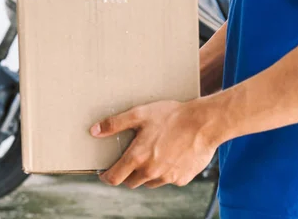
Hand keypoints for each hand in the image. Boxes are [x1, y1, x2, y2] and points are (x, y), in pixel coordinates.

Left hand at [90, 100, 217, 188]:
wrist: (204, 123)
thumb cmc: (171, 116)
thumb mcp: (139, 114)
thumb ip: (114, 124)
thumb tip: (94, 131)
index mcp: (137, 158)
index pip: (114, 178)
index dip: (106, 177)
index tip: (104, 174)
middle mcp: (151, 172)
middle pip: (131, 182)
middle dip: (127, 174)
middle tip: (130, 159)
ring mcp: (167, 178)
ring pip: (149, 182)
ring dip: (146, 174)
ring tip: (151, 154)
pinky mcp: (182, 179)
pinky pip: (168, 180)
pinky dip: (165, 172)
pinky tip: (169, 155)